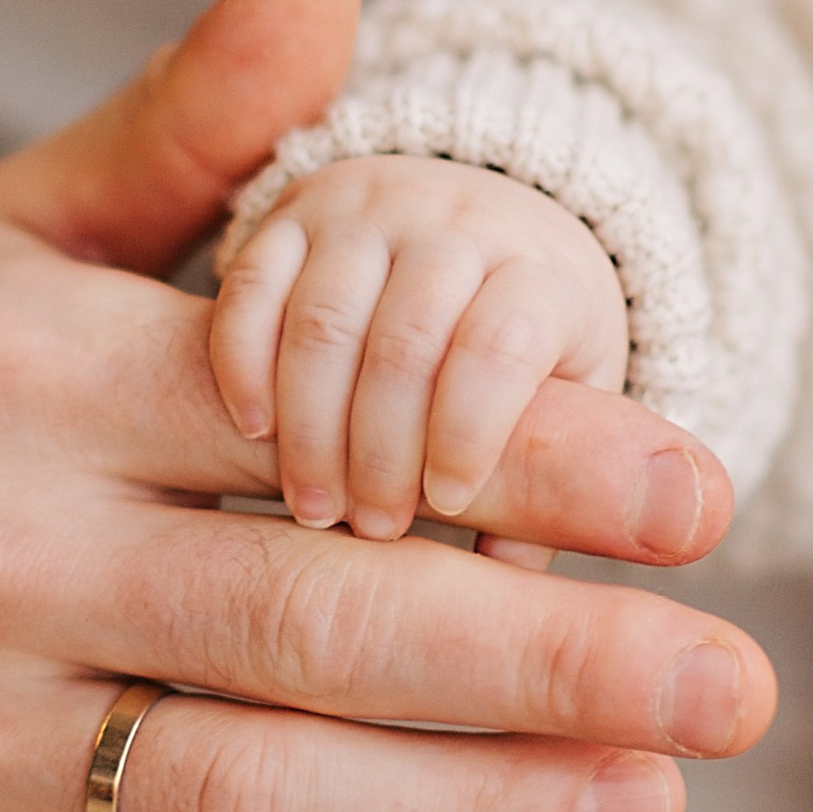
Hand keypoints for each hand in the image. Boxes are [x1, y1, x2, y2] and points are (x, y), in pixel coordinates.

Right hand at [0, 0, 767, 811]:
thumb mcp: (18, 226)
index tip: (700, 495)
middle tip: (738, 689)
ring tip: (651, 800)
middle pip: (310, 631)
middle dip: (555, 666)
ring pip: (246, 811)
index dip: (520, 457)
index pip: (312, 413)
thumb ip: (196, 111)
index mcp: (14, 371)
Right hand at [210, 158, 628, 557]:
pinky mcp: (294, 217)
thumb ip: (548, 486)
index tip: (448, 502)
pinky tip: (252, 430)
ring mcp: (369, 216)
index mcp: (536, 272)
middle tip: (369, 529)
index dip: (469, 430)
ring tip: (312, 507)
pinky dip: (243, 363)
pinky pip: (252, 284)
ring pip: (325, 317)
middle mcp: (453, 229)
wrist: (489, 220)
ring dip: (310, 425)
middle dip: (380, 449)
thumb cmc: (531, 338)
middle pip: (406, 340)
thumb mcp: (569, 394)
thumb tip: (519, 595)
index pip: (499, 344)